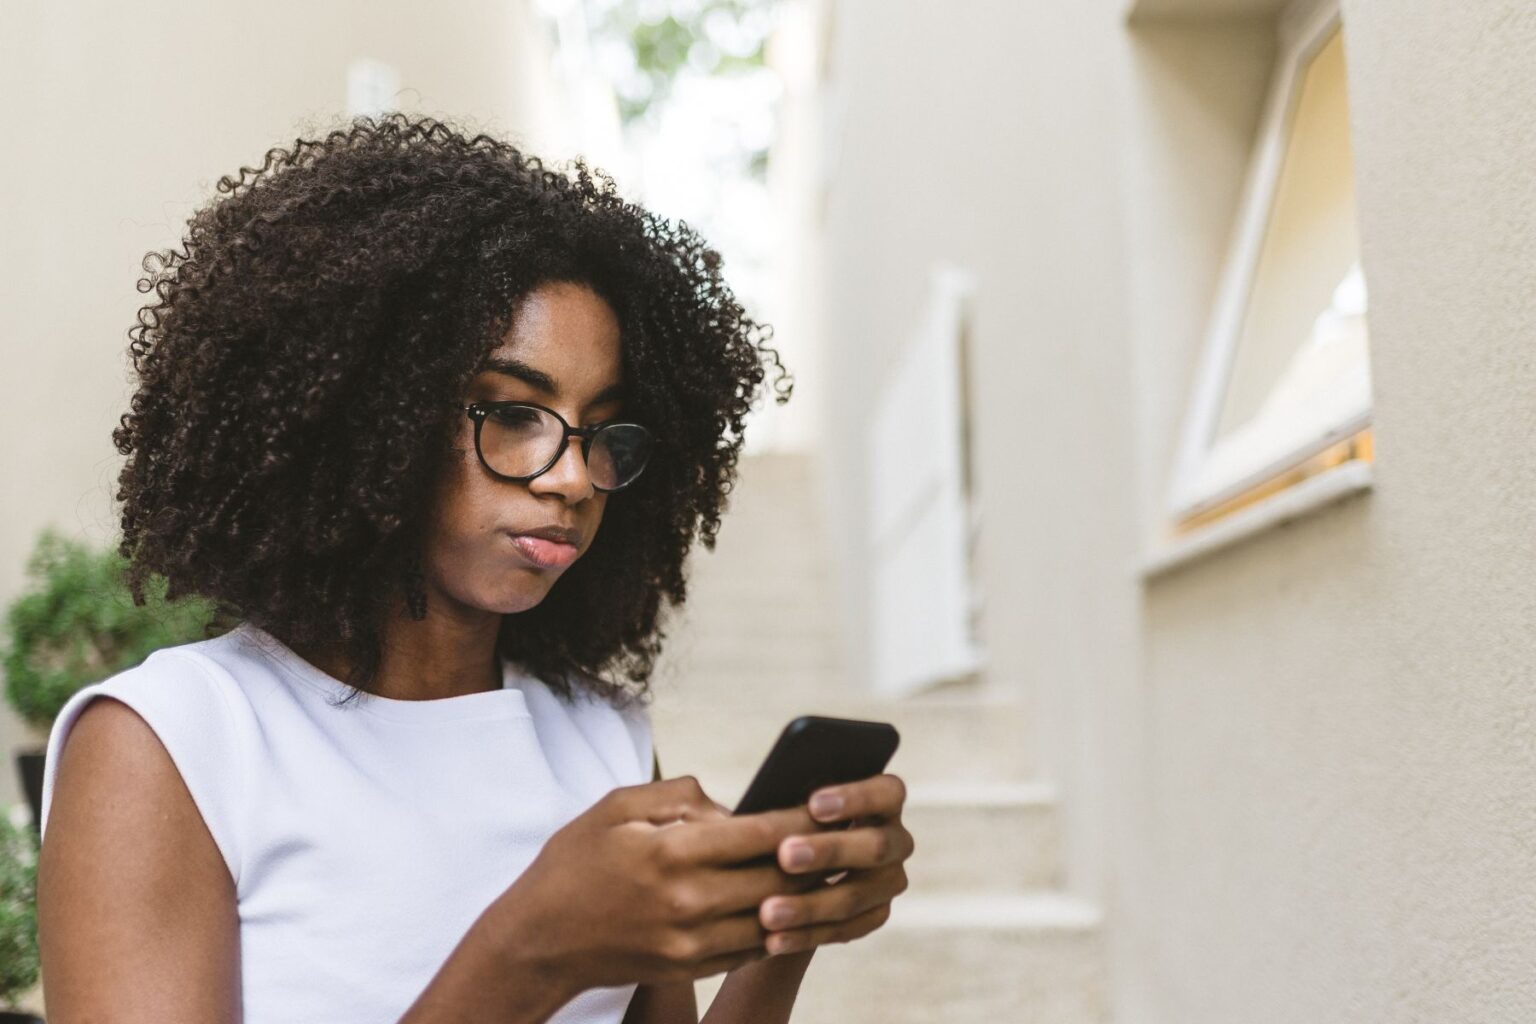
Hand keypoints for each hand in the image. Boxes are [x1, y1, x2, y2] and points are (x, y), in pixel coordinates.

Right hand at [488, 776, 825, 992]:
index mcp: (672, 853)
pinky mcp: (690, 966)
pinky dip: (777, 926)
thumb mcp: (616, 807)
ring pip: (771, 917)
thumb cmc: (575, 862)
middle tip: (848, 835)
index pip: (759, 833)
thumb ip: (678, 794)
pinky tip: (794, 906)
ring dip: (805, 895)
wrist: (540, 940)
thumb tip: (731, 805)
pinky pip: (750, 947)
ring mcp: (691, 941)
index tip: (832, 803)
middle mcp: (688, 901)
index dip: (802, 817)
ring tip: (832, 870)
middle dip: (815, 856)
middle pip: (776, 878)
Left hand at [756, 773, 913, 955]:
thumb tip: (767, 809)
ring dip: (809, 905)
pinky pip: (842, 930)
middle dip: (829, 852)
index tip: (813, 804)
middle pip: (874, 847)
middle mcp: (896, 840)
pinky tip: (772, 939)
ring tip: (767, 912)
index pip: (887, 793)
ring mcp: (889, 881)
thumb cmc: (790, 818)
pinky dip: (804, 934)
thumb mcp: (792, 803)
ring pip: (854, 896)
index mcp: (884, 799)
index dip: (856, 798)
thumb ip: (793, 803)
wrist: (789, 864)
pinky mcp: (875, 916)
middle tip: (785, 856)